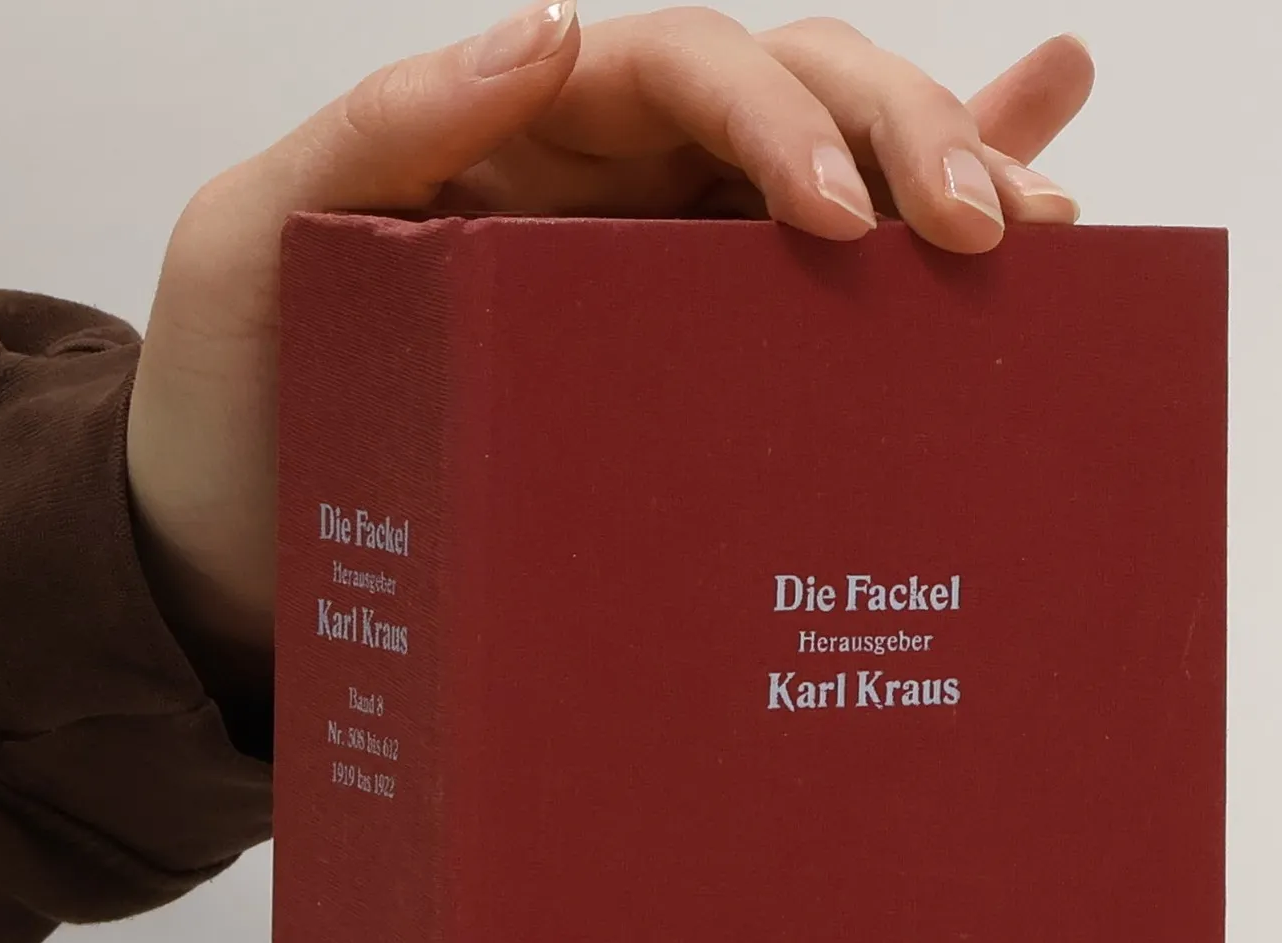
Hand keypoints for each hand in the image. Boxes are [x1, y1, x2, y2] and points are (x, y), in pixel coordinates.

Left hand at [126, 4, 1094, 650]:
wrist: (232, 551)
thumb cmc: (237, 398)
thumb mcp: (256, 238)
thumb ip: (383, 130)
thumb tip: (550, 28)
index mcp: (526, 136)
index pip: (686, 72)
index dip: (782, 121)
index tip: (846, 224)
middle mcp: (617, 184)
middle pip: (797, 98)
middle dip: (906, 143)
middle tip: (984, 234)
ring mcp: (663, 264)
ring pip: (839, 169)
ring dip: (955, 162)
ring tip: (1049, 206)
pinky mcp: (686, 356)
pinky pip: (825, 270)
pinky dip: (932, 197)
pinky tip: (1046, 157)